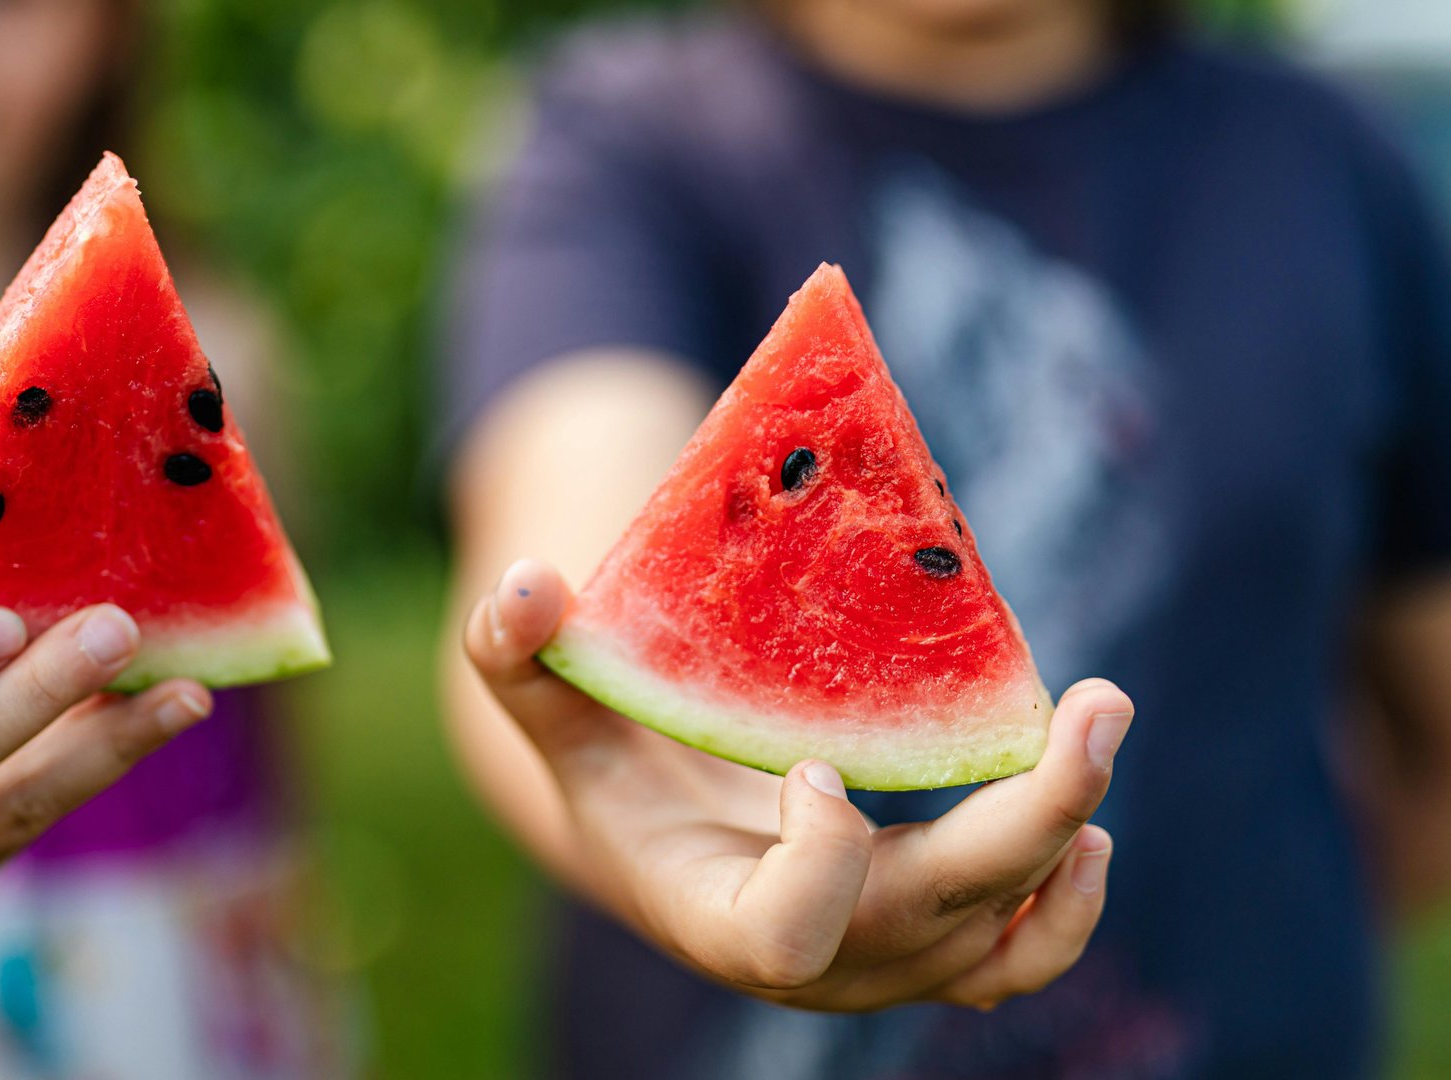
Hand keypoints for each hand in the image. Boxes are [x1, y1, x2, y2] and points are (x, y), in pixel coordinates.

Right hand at [465, 559, 1131, 1010]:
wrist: (666, 847)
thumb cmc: (611, 769)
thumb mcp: (553, 714)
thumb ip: (516, 656)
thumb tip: (525, 583)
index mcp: (713, 915)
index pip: (786, 935)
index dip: (818, 861)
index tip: (815, 766)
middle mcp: (814, 966)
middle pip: (936, 922)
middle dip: (1027, 819)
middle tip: (1096, 703)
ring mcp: (883, 968)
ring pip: (1002, 941)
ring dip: (1064, 844)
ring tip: (1094, 732)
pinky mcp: (932, 951)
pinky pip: (1022, 960)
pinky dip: (1069, 904)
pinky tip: (1089, 827)